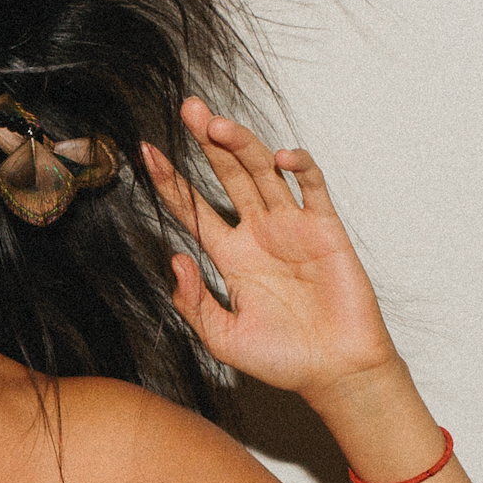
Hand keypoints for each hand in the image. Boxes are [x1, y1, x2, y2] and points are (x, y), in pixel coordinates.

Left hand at [138, 98, 400, 400]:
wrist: (336, 373)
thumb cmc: (283, 359)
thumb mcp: (222, 336)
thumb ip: (193, 301)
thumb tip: (174, 257)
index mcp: (230, 255)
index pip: (194, 208)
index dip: (170, 180)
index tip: (146, 151)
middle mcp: (258, 233)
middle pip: (227, 175)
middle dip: (207, 142)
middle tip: (187, 109)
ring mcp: (292, 227)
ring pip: (263, 172)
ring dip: (242, 145)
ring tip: (216, 124)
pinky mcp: (325, 229)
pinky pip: (312, 188)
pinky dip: (299, 167)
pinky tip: (280, 156)